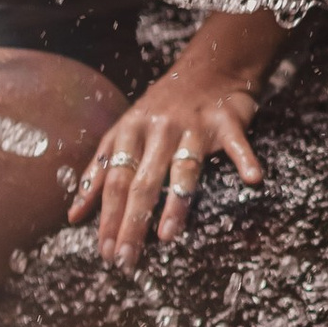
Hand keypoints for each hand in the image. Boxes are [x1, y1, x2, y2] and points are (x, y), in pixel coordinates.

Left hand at [69, 79, 263, 269]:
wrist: (208, 67)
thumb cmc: (160, 109)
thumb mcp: (124, 133)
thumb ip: (100, 172)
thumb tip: (74, 215)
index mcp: (130, 131)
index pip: (115, 181)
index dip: (107, 217)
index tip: (105, 252)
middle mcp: (159, 129)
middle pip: (142, 182)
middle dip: (131, 223)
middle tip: (126, 258)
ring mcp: (193, 125)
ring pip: (182, 169)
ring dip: (175, 203)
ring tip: (167, 236)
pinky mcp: (226, 121)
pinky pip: (236, 144)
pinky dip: (245, 159)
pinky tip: (253, 179)